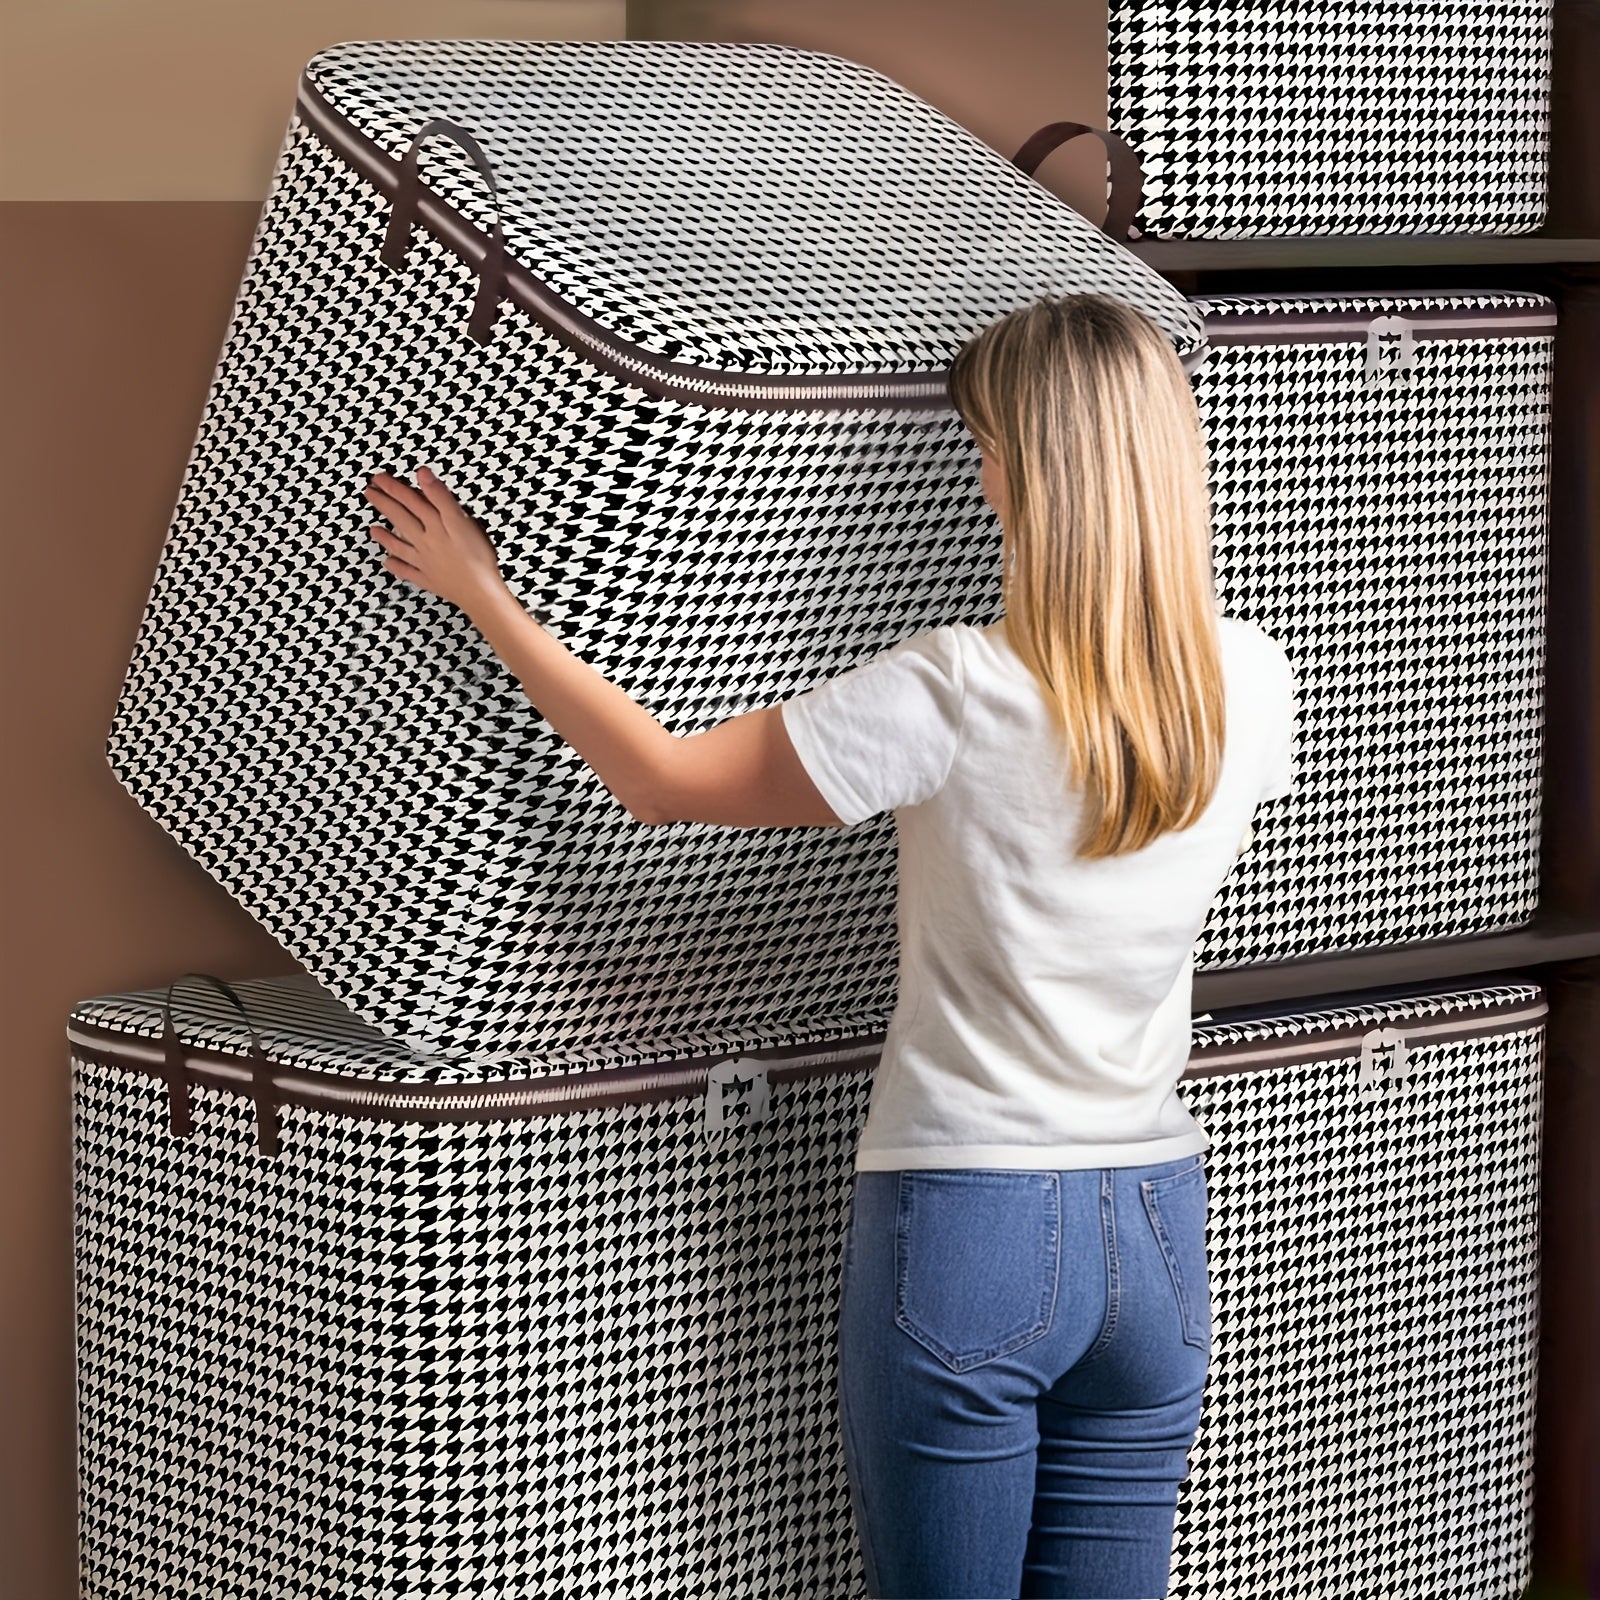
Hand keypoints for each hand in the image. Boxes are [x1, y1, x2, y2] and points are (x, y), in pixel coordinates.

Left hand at [363, 466, 508, 614]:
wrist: (479, 594)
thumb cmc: (476, 559)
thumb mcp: (461, 521)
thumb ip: (440, 496)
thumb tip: (423, 474)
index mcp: (434, 526)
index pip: (410, 501)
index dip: (393, 488)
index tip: (379, 478)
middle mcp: (425, 543)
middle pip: (401, 519)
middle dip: (384, 505)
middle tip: (370, 494)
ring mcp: (425, 562)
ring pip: (400, 546)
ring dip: (385, 536)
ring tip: (373, 529)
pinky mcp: (430, 580)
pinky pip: (409, 572)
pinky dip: (397, 567)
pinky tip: (389, 563)